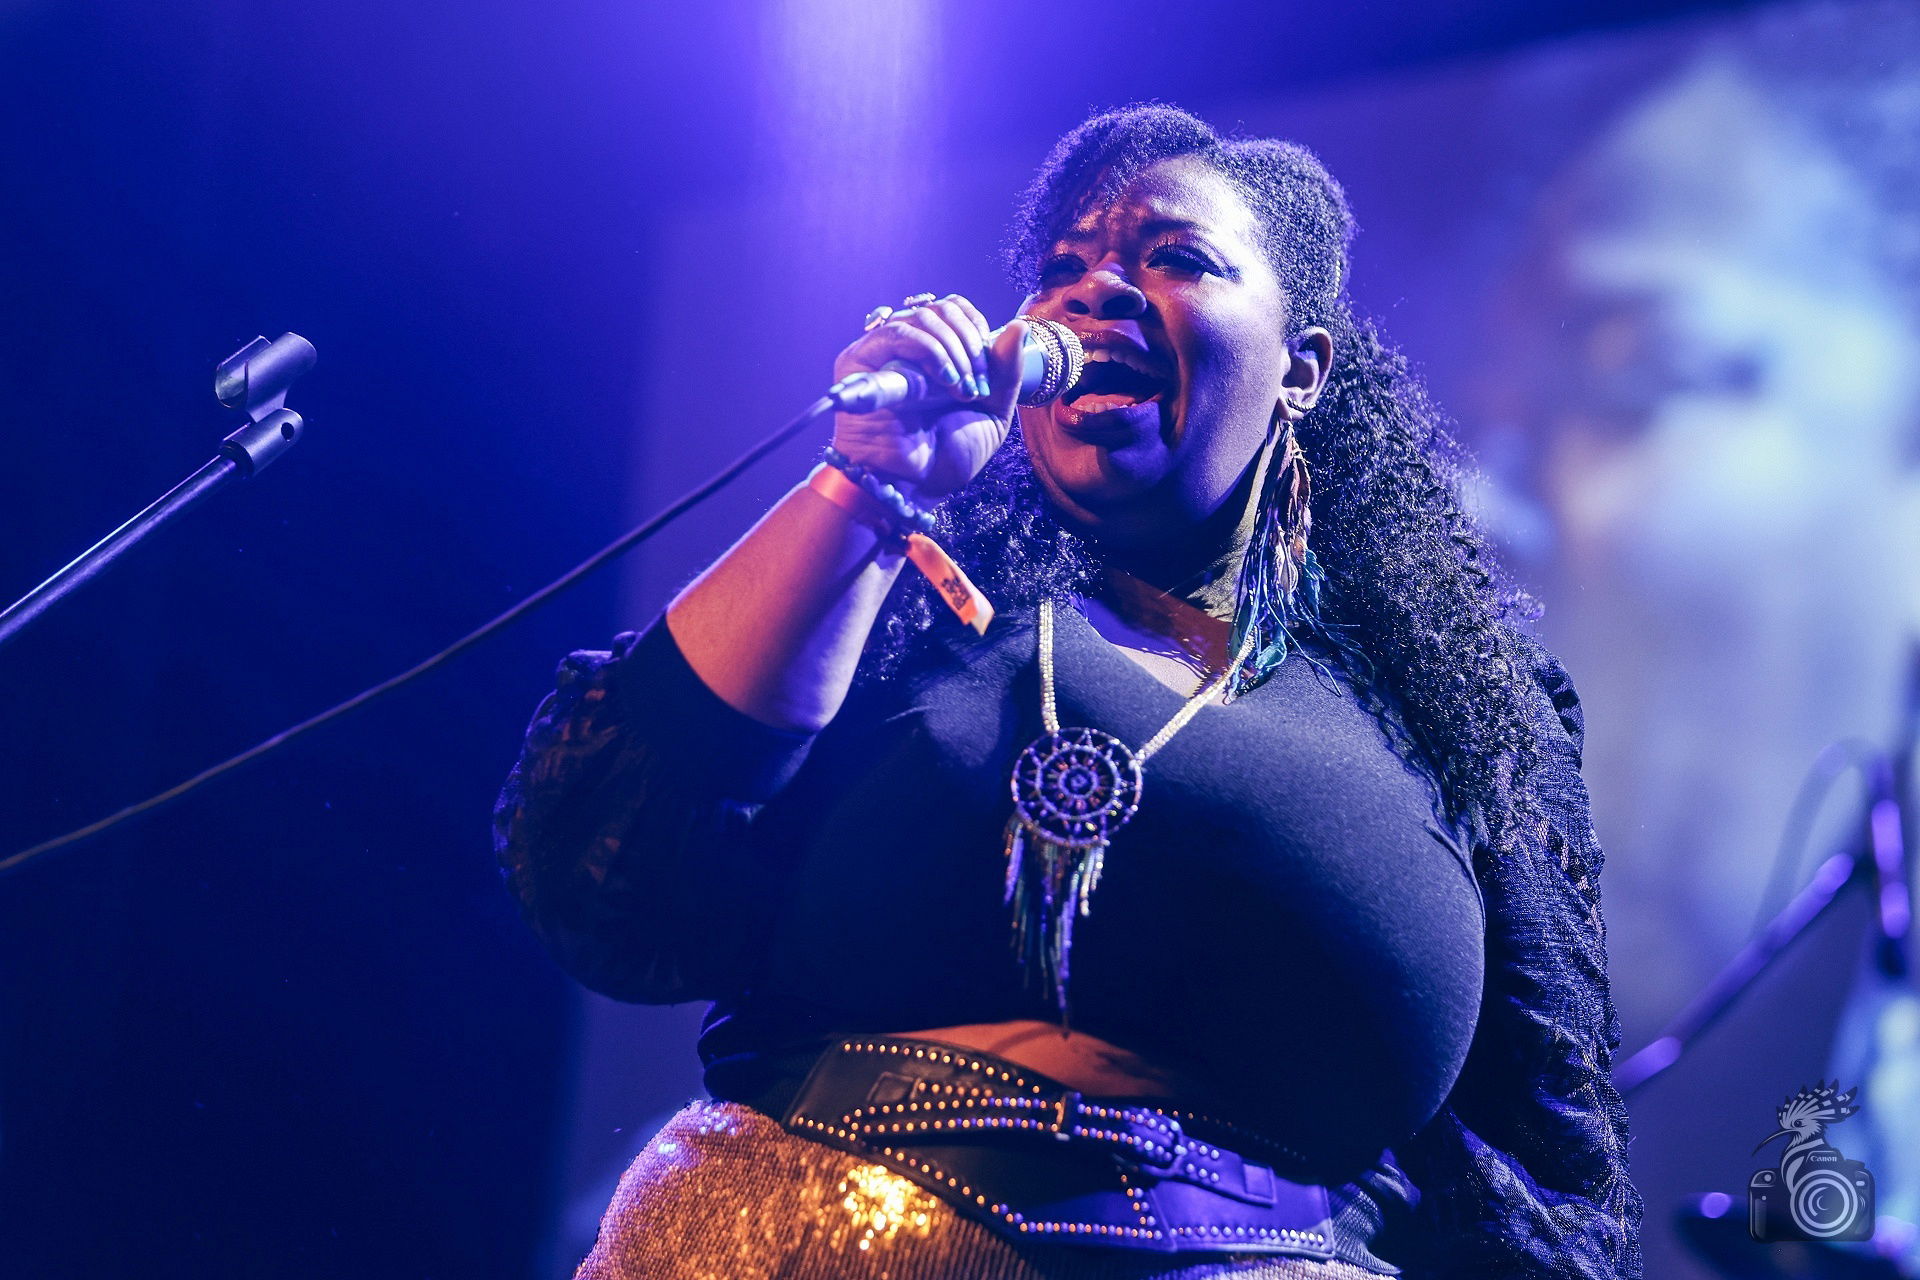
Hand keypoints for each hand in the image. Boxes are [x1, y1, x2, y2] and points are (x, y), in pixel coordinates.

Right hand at [831, 294, 1027, 502]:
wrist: (918, 486)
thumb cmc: (949, 454)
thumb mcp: (993, 411)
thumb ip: (1006, 371)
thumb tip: (1017, 326)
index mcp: (935, 353)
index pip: (952, 308)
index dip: (974, 325)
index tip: (987, 366)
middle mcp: (905, 348)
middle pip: (938, 309)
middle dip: (969, 343)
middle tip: (976, 386)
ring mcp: (880, 352)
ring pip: (919, 319)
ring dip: (951, 351)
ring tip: (960, 390)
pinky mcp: (857, 363)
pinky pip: (894, 335)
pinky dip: (929, 351)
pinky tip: (946, 380)